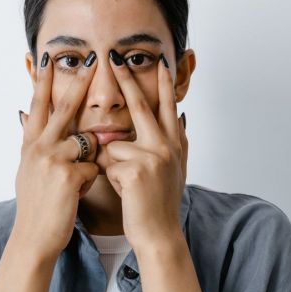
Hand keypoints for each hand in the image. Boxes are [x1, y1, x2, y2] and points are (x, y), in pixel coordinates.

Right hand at [14, 52, 99, 258]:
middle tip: (91, 58)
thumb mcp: (31, 172)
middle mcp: (38, 147)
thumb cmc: (38, 207)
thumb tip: (40, 124)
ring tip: (71, 183)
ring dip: (90, 159)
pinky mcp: (68, 174)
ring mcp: (52, 159)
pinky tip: (75, 196)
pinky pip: (94, 167)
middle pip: (63, 107)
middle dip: (78, 81)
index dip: (42, 81)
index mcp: (30, 145)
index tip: (46, 58)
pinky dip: (90, 181)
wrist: (34, 238)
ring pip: (87, 141)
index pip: (37, 105)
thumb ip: (39, 147)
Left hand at [104, 51, 188, 250]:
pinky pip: (108, 162)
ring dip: (113, 164)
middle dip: (127, 79)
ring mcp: (153, 156)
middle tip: (114, 57)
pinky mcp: (136, 169)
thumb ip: (174, 142)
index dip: (164, 83)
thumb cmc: (160, 202)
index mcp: (175, 143)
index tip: (161, 62)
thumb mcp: (173, 168)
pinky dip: (110, 177)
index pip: (168, 106)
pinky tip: (126, 192)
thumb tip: (182, 116)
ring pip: (114, 143)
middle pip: (142, 105)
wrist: (160, 233)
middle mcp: (167, 145)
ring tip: (129, 186)